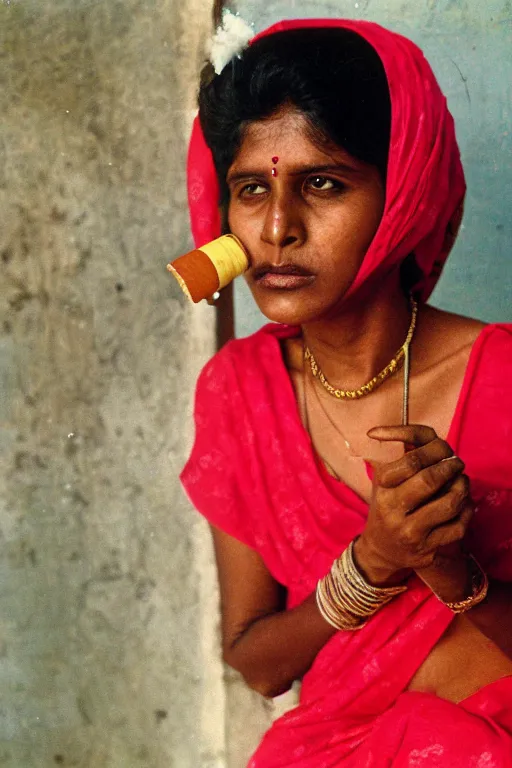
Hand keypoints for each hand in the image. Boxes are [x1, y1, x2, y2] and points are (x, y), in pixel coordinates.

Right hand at [353, 425, 472, 586]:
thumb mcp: (383, 480)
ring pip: (448, 504)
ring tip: (461, 481)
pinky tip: (463, 504)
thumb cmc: (387, 506)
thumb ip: (398, 457)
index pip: (410, 460)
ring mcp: (410, 531)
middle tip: (456, 463)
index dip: (433, 449)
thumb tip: (411, 434)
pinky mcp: (427, 550)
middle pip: (429, 479)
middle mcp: (392, 510)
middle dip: (450, 467)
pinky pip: (458, 527)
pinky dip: (466, 511)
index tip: (441, 448)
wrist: (381, 550)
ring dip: (462, 488)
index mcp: (382, 488)